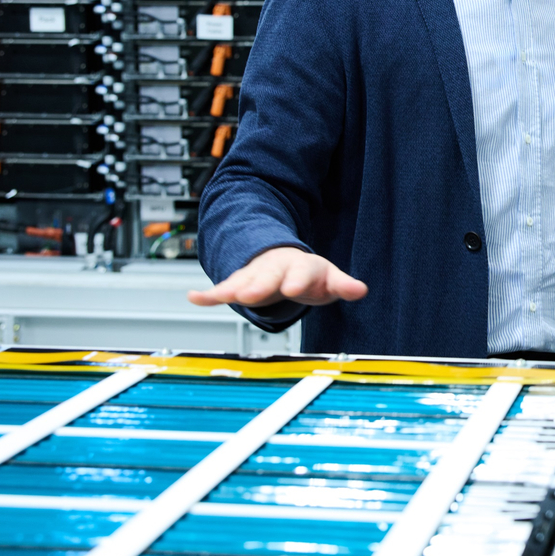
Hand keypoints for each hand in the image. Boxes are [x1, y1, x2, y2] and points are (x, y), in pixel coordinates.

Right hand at [188, 246, 367, 307]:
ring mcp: (256, 274)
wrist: (283, 258)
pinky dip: (209, 294)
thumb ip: (342, 285)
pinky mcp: (239, 282)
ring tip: (223, 295)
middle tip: (251, 295)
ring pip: (244, 280)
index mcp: (302, 267)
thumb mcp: (328, 279)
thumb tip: (360, 289)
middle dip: (260, 285)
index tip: (295, 288)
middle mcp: (277, 267)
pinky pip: (222, 288)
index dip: (299, 280)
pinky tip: (194, 297)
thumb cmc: (308, 274)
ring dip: (233, 288)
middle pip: (269, 276)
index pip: (303, 272)